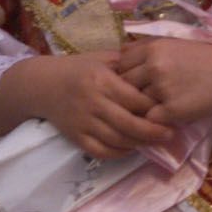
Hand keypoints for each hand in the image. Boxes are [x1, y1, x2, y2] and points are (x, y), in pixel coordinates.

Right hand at [29, 51, 168, 159]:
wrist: (40, 85)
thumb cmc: (78, 69)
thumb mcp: (102, 59)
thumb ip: (127, 65)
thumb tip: (155, 72)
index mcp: (102, 80)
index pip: (135, 99)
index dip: (155, 107)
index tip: (170, 110)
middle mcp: (93, 102)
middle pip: (129, 124)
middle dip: (153, 132)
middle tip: (171, 134)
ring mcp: (83, 122)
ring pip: (117, 140)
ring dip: (140, 144)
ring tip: (156, 142)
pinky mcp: (75, 136)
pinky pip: (101, 151)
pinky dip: (119, 153)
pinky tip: (132, 148)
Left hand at [116, 38, 211, 126]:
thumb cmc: (204, 58)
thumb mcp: (174, 43)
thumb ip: (146, 46)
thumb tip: (119, 52)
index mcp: (154, 48)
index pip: (121, 64)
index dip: (125, 73)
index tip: (136, 78)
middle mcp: (155, 67)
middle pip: (124, 84)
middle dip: (131, 90)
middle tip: (145, 93)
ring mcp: (163, 89)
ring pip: (136, 102)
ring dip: (144, 105)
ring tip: (160, 103)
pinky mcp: (172, 110)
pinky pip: (150, 119)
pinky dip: (156, 118)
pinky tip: (168, 113)